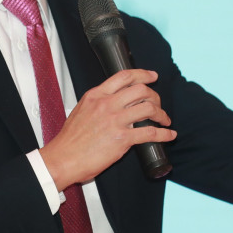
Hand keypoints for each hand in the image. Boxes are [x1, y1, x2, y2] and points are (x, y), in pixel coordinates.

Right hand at [38, 69, 175, 187]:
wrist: (63, 158)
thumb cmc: (70, 139)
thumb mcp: (81, 110)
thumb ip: (97, 103)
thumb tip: (113, 103)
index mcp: (96, 95)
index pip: (124, 77)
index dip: (143, 74)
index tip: (152, 76)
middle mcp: (107, 104)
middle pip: (141, 90)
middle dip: (155, 96)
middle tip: (158, 104)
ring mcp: (115, 121)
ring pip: (149, 109)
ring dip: (162, 114)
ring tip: (164, 120)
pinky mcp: (122, 139)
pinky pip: (150, 133)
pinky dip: (164, 134)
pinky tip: (169, 135)